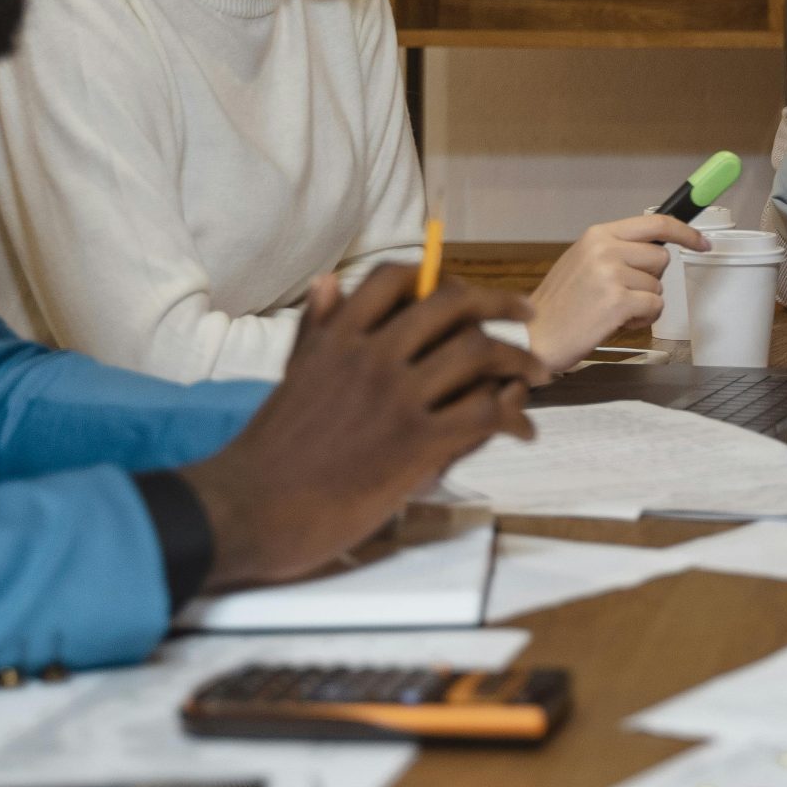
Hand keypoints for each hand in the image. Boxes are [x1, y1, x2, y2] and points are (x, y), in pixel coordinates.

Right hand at [180, 263, 537, 589]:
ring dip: (519, 361)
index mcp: (338, 337)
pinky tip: (523, 432)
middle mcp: (371, 355)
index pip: (394, 280)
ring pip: (479, 353)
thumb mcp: (293, 376)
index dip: (439, 277)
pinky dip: (515, 418)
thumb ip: (317, 328)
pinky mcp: (415, 442)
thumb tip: (329, 281)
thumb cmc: (270, 449)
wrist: (250, 509)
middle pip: (453, 305)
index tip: (467, 290)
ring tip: (535, 375)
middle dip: (499, 303)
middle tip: (527, 315)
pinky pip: (485, 412)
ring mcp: (395, 396)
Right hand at [527, 213, 707, 372]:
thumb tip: (655, 247)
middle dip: (649, 279)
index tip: (702, 241)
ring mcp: (611, 274)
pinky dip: (642, 319)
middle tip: (621, 293)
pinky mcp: (618, 301)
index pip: (655, 222)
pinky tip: (617, 322)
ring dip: (643, 303)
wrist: (535, 336)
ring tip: (612, 310)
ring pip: (658, 286)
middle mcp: (605, 249)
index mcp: (597, 235)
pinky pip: (655, 306)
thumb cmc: (560, 306)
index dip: (685, 232)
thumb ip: (616, 250)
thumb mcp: (582, 262)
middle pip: (661, 258)